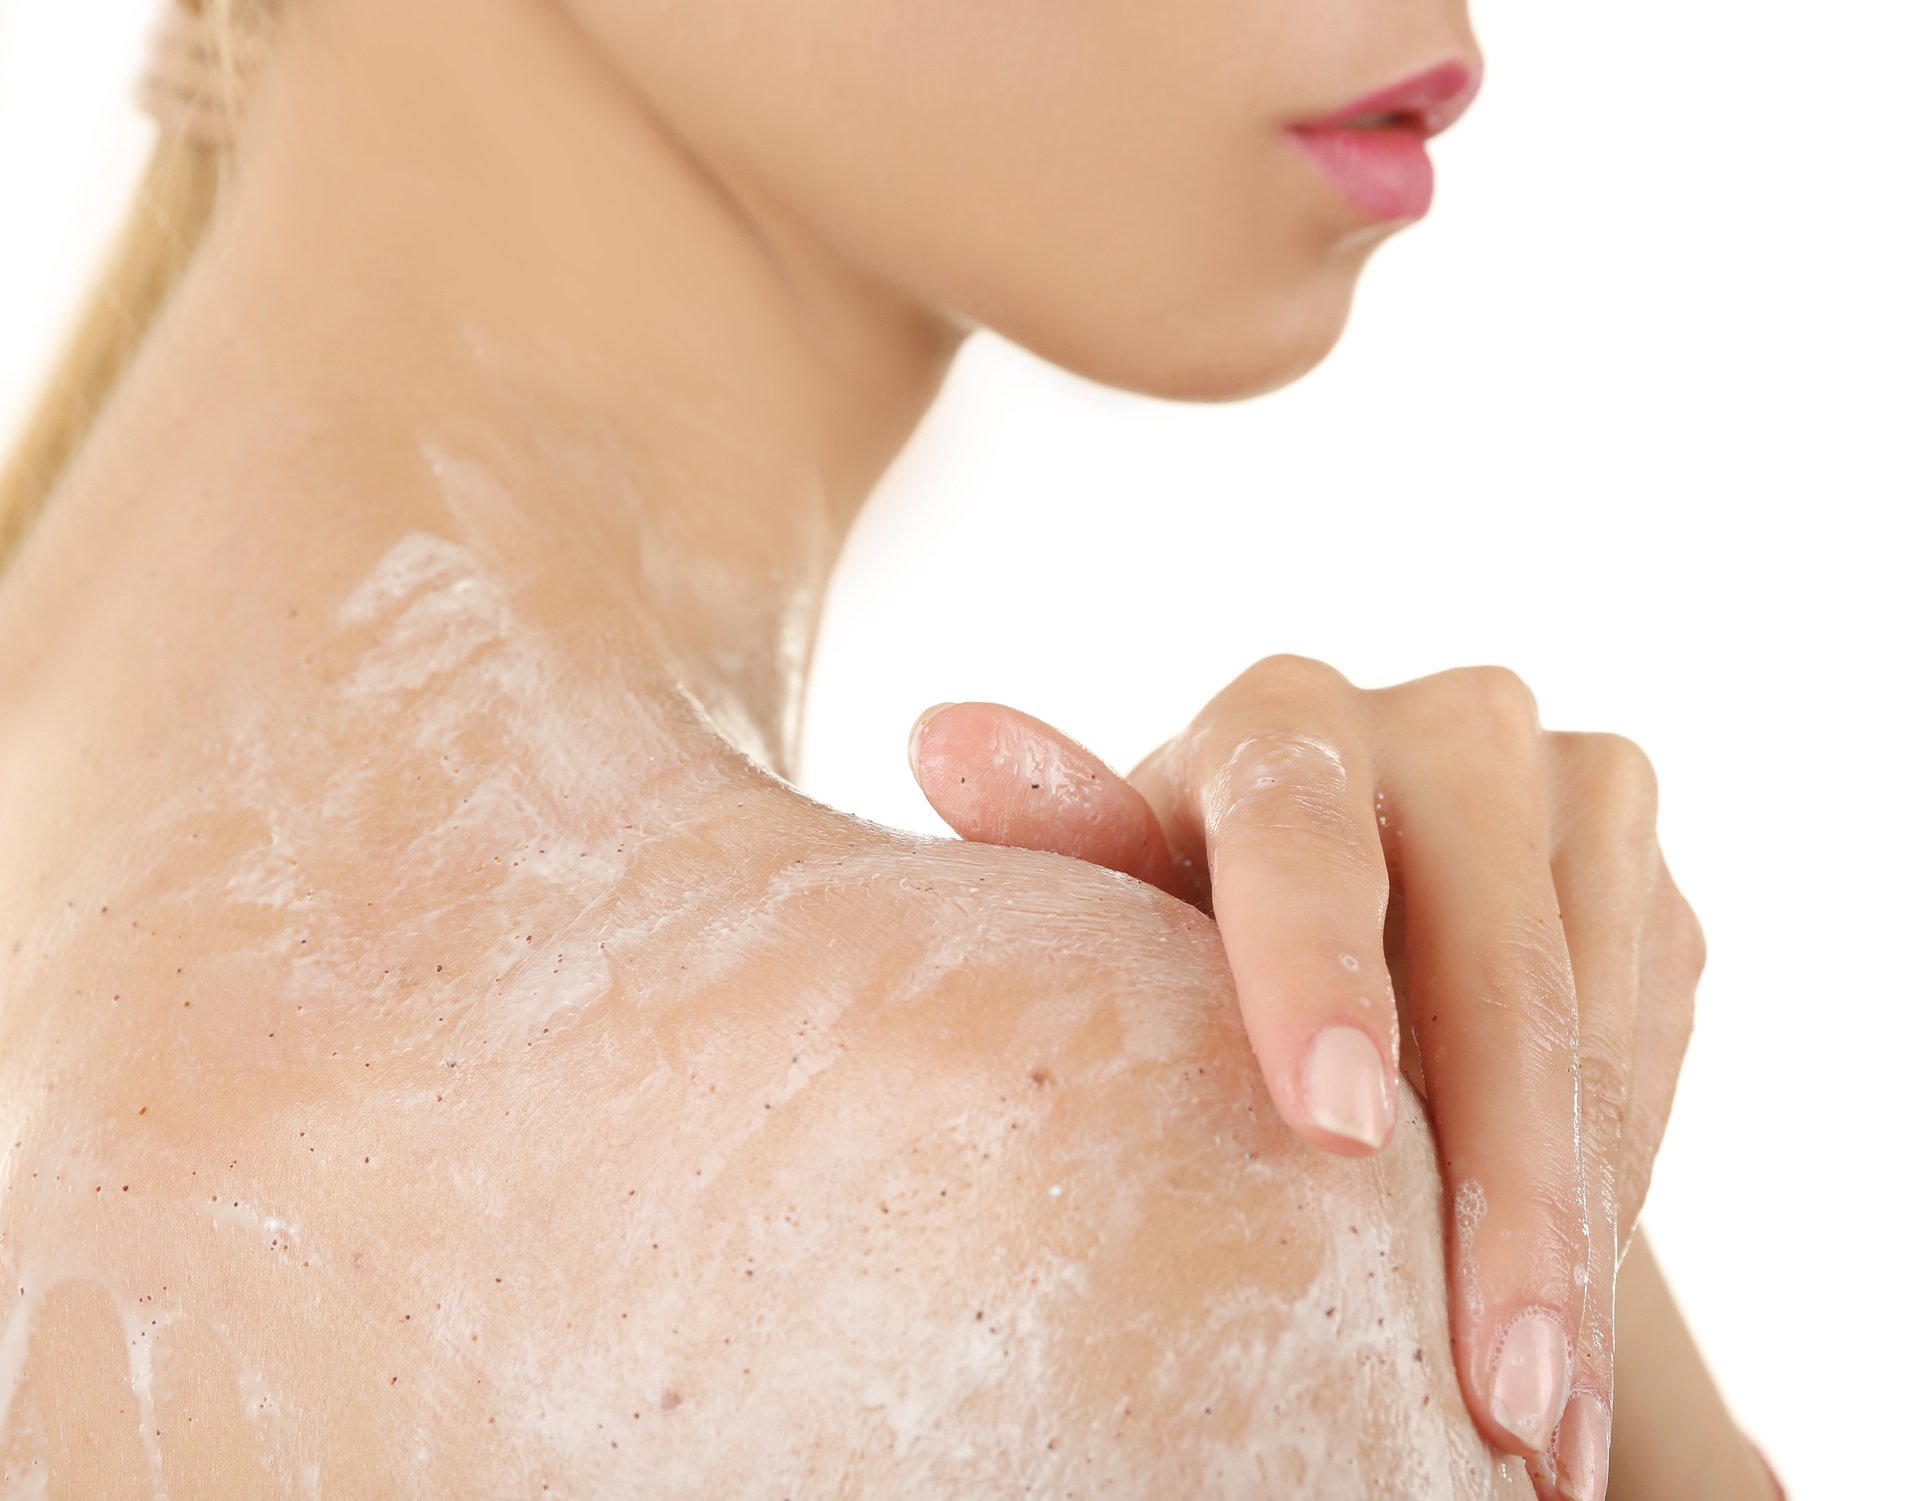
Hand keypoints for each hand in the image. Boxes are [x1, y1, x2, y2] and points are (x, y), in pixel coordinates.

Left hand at [905, 657, 1705, 1500]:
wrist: (1352, 935)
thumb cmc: (1186, 919)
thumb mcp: (1120, 891)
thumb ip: (1060, 834)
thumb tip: (947, 738)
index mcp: (1287, 721)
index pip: (1301, 836)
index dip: (1316, 975)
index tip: (1337, 1133)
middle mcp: (1452, 729)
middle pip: (1494, 967)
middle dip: (1505, 1198)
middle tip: (1500, 1393)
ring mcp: (1575, 804)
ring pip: (1596, 1037)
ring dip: (1580, 1245)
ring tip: (1545, 1432)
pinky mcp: (1653, 894)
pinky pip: (1651, 1066)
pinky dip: (1615, 1212)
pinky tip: (1574, 1340)